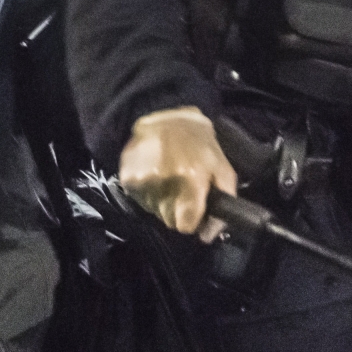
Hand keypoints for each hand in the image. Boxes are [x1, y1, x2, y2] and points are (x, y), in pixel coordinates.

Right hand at [119, 106, 236, 242]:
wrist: (166, 115)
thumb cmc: (199, 143)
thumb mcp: (222, 168)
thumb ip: (224, 204)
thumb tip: (207, 235)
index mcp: (190, 181)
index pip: (185, 226)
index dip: (191, 220)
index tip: (192, 210)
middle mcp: (164, 182)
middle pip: (168, 220)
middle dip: (177, 210)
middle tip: (182, 188)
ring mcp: (143, 180)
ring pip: (153, 211)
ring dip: (161, 200)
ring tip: (168, 176)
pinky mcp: (127, 177)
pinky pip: (139, 199)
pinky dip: (147, 191)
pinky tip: (154, 173)